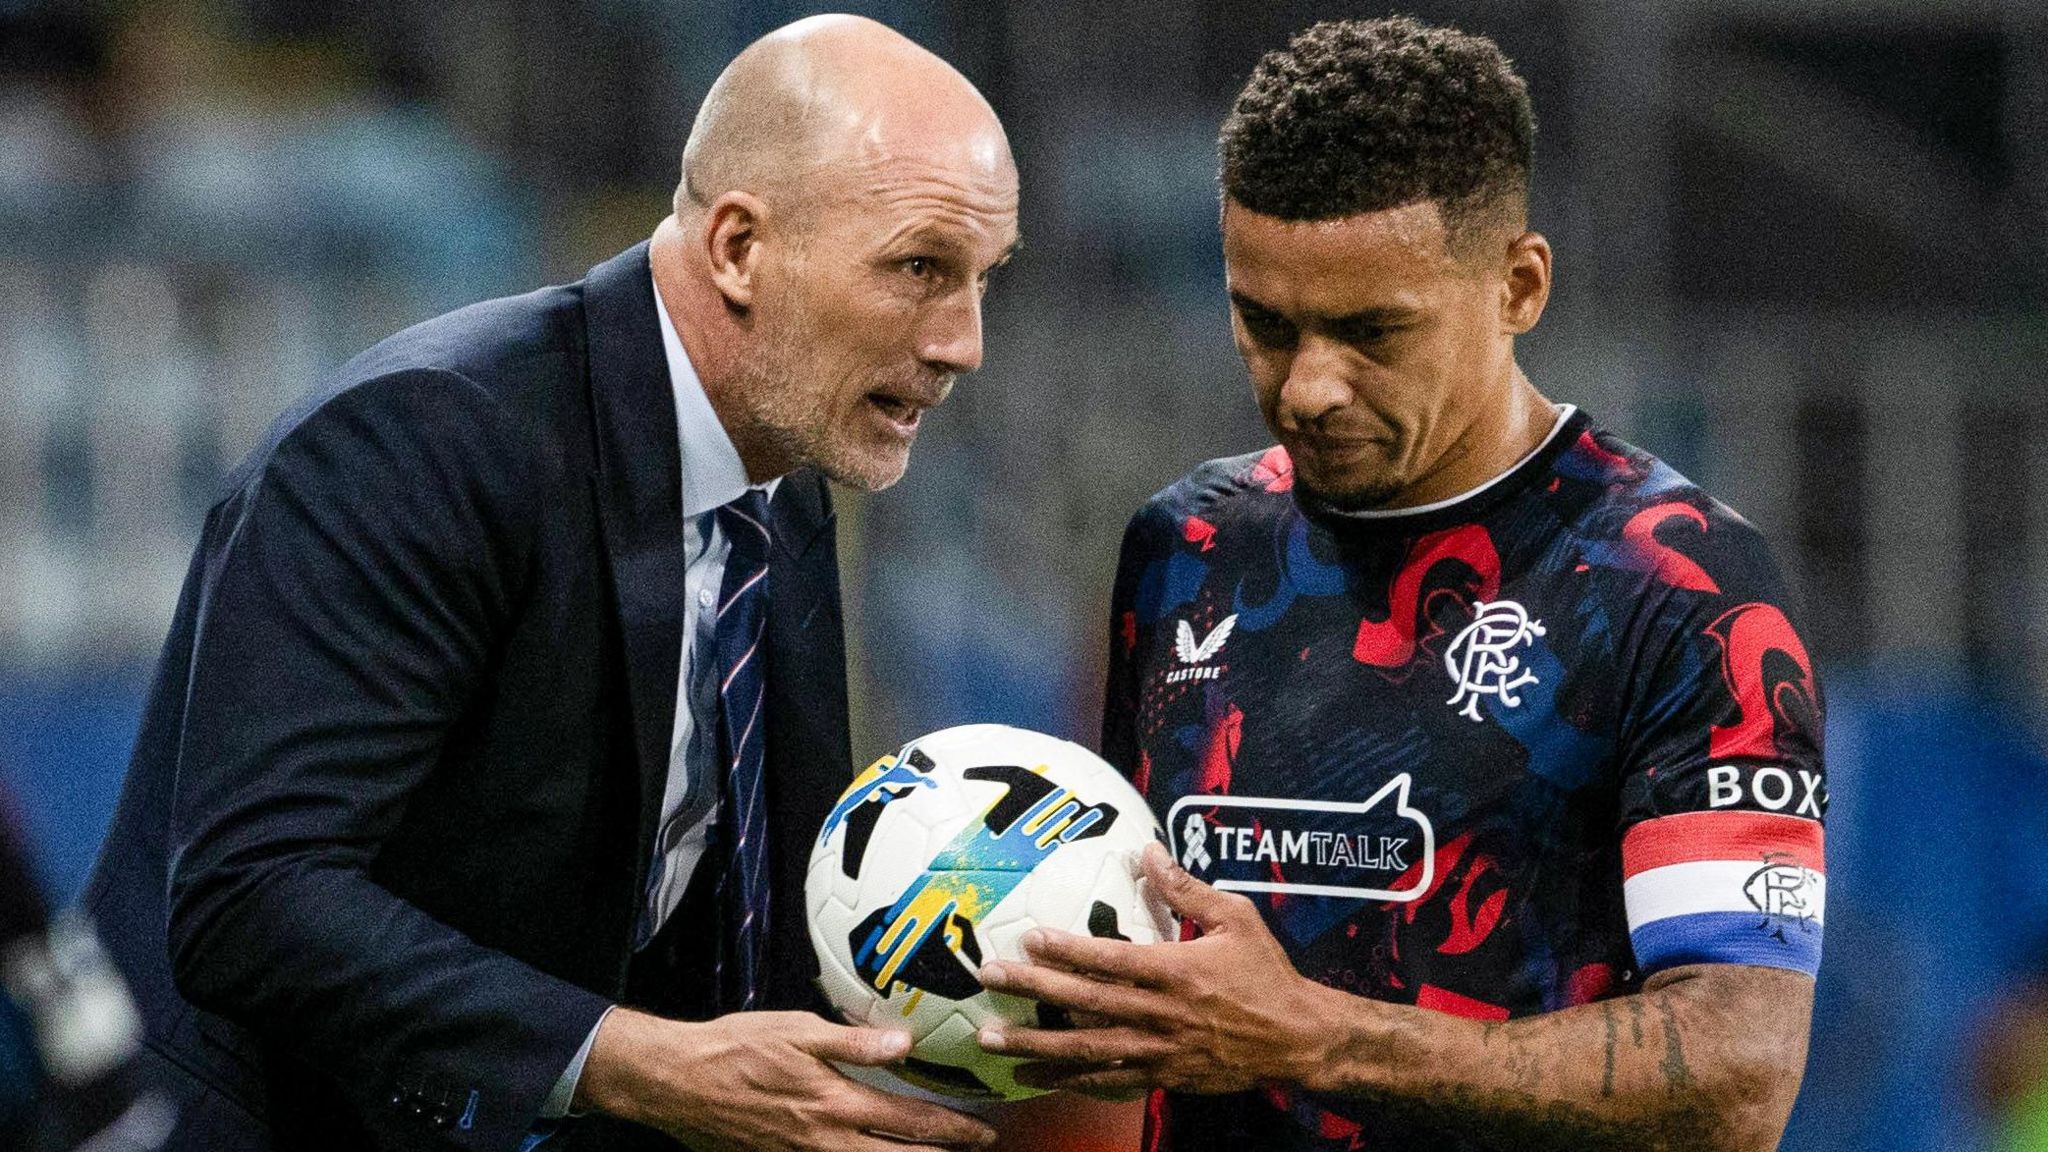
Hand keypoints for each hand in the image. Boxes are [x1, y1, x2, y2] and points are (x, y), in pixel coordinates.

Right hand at [576, 1007, 996, 1150]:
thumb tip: (905, 1044)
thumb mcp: (797, 1032)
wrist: (678, 1082)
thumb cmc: (738, 1048)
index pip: (909, 1122)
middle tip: (978, 1150)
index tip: (985, 1133)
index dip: (952, 1130)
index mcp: (835, 1103)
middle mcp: (825, 1141)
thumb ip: (853, 1042)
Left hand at [975, 841, 1339, 1095]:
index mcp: (1176, 971)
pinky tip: (1036, 1078)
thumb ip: (1187, 887)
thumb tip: (1147, 851)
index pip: (1109, 959)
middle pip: (1085, 1003)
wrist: (1298, 1038)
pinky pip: (1109, 1082)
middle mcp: (1160, 1013)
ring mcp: (1159, 1051)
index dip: (1066, 951)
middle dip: (1033, 991)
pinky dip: (1070, 1081)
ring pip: (1087, 1050)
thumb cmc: (1267, 972)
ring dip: (1036, 1045)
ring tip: (993, 1040)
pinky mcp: (1163, 1077)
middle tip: (990, 979)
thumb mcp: (1235, 918)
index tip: (1028, 939)